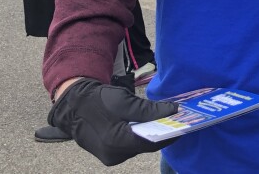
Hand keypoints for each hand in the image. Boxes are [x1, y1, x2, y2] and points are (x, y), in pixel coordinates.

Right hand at [48, 78, 178, 165]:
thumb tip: (174, 111)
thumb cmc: (99, 101)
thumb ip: (149, 110)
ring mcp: (111, 157)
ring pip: (140, 146)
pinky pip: (131, 146)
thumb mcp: (124, 101)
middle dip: (163, 134)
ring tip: (165, 122)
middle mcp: (114, 155)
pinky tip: (147, 126)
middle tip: (177, 122)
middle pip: (147, 146)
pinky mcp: (110, 154)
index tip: (184, 124)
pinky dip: (141, 137)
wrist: (74, 106)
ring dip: (152, 135)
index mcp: (117, 141)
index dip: (170, 133)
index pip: (152, 142)